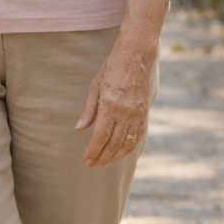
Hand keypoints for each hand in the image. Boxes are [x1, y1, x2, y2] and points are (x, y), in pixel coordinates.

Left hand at [76, 41, 155, 168]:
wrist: (135, 58)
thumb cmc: (111, 69)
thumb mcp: (95, 86)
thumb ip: (88, 110)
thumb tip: (79, 128)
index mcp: (110, 105)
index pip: (101, 136)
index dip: (93, 150)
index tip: (86, 160)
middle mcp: (125, 113)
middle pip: (113, 143)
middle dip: (102, 157)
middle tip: (93, 166)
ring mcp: (136, 114)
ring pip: (126, 143)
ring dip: (115, 156)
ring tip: (104, 163)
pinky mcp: (143, 114)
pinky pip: (136, 136)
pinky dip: (128, 148)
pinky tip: (120, 153)